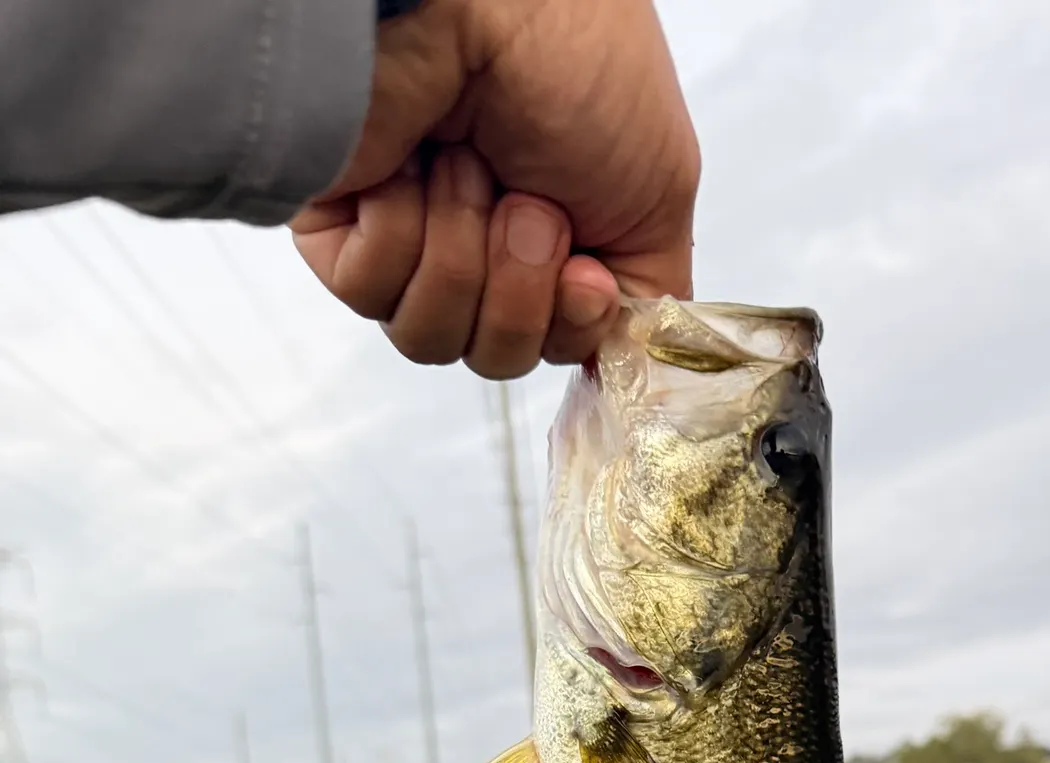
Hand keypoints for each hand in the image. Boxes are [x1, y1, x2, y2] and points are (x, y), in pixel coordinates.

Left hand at [290, 0, 699, 377]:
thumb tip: (615, 360)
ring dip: (464, 257)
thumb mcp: (660, 200)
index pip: (558, 350)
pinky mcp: (340, 229)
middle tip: (525, 203)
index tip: (582, 270)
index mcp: (556, 248)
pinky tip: (412, 169)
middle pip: (496, 358)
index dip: (571, 328)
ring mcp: (409, 240)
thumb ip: (643, 300)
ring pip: (433, 339)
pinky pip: (373, 295)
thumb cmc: (583, 66)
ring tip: (468, 168)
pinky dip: (404, 235)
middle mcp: (483, 249)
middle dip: (519, 292)